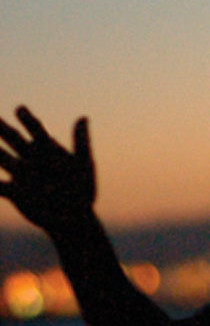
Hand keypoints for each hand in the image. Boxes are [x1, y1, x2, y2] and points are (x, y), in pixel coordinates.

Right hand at [0, 107, 95, 231]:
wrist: (74, 216)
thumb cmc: (83, 187)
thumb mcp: (84, 163)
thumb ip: (81, 141)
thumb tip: (83, 117)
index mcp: (50, 149)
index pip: (36, 130)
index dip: (28, 120)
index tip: (20, 109)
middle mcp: (34, 159)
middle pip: (16, 141)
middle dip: (4, 130)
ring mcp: (23, 175)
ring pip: (4, 160)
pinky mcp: (16, 193)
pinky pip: (0, 186)